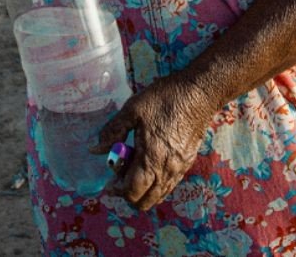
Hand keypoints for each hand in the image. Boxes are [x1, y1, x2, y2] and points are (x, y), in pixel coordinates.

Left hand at [92, 75, 217, 210]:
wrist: (200, 93)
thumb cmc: (165, 99)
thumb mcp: (133, 109)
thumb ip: (113, 131)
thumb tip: (95, 149)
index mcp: (151, 159)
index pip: (131, 192)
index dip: (116, 190)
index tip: (109, 181)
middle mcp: (167, 170)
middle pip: (145, 201)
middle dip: (129, 194)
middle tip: (120, 176)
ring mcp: (180, 169)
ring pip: (158, 196)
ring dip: (143, 190)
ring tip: (135, 168)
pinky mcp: (187, 163)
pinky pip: (169, 185)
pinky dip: (156, 183)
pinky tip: (150, 163)